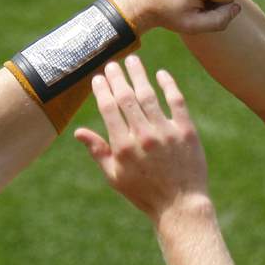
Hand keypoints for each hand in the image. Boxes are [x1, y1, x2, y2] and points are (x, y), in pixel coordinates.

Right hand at [75, 55, 208, 221]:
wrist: (181, 204)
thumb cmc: (145, 193)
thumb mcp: (116, 177)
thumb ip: (98, 151)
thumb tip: (78, 132)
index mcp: (123, 147)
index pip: (109, 109)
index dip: (103, 90)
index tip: (99, 77)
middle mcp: (143, 136)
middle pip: (127, 98)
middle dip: (117, 77)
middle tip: (113, 63)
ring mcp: (166, 132)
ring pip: (149, 95)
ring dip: (139, 75)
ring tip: (133, 60)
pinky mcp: (186, 131)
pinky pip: (176, 101)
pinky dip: (169, 85)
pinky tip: (161, 74)